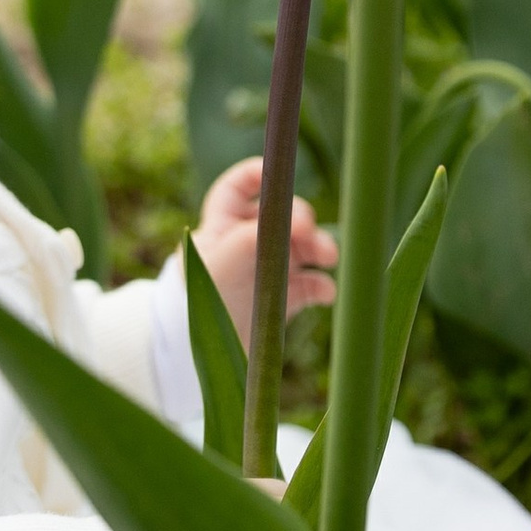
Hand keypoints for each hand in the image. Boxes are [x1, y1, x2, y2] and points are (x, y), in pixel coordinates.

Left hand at [192, 158, 337, 338]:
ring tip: (329, 258)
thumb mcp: (223, 264)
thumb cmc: (202, 302)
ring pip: (303, 249)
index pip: (238, 188)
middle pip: (283, 218)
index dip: (259, 174)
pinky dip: (322, 286)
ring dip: (320, 248)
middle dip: (302, 220)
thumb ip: (254, 236)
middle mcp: (247, 244)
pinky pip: (311, 285)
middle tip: (309, 229)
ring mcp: (267, 270)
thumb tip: (299, 219)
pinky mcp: (283, 299)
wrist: (202, 355)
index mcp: (222, 227)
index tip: (281, 174)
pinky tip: (325, 293)